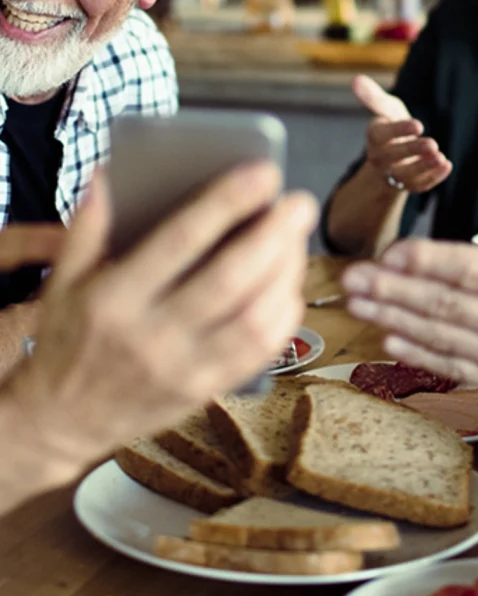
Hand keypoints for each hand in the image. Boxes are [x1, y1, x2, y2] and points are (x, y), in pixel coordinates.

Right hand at [8, 163, 316, 479]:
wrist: (60, 423)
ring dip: (286, 273)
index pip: (180, 240)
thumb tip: (112, 174)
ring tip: (296, 239)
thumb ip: (89, 225)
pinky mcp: (206, 391)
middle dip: (275, 235)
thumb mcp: (64, 280)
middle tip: (299, 203)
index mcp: (114, 297)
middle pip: (230, 278)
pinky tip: (288, 286)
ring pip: (255, 317)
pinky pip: (261, 352)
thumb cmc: (70, 338)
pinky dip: (284, 315)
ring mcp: (183, 368)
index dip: (227, 202)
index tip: (264, 172)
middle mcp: (151, 335)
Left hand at [342, 145, 477, 412]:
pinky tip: (389, 339)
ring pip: (439, 334)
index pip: (472, 271)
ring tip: (356, 302)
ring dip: (393, 316)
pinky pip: (452, 365)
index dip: (427, 261)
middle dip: (391, 288)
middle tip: (350, 275)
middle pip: (442, 304)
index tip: (391, 251)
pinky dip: (418, 353)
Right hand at [353, 74, 451, 193]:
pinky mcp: (410, 184)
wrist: (395, 152)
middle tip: (432, 143)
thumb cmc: (391, 124)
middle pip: (393, 157)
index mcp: (374, 136)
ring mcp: (394, 173)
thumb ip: (373, 96)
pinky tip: (447, 165)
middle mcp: (380, 158)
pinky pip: (420, 185)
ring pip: (406, 175)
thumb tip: (356, 79)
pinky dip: (433, 178)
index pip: (381, 135)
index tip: (418, 124)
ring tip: (440, 157)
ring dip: (423, 167)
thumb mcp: (386, 108)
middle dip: (412, 151)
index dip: (399, 130)